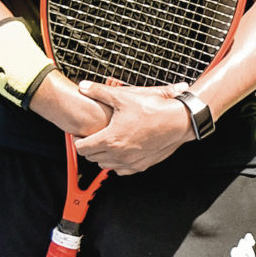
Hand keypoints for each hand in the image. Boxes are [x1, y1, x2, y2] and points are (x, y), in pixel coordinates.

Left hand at [72, 81, 188, 174]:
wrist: (178, 121)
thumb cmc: (153, 110)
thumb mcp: (123, 96)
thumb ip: (99, 91)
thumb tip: (83, 87)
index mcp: (110, 139)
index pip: (82, 148)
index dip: (77, 141)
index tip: (79, 134)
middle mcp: (119, 154)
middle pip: (92, 158)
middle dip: (88, 147)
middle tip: (91, 136)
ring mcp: (130, 162)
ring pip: (106, 165)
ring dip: (102, 156)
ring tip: (105, 142)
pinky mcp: (142, 165)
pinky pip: (122, 170)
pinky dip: (117, 162)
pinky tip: (121, 150)